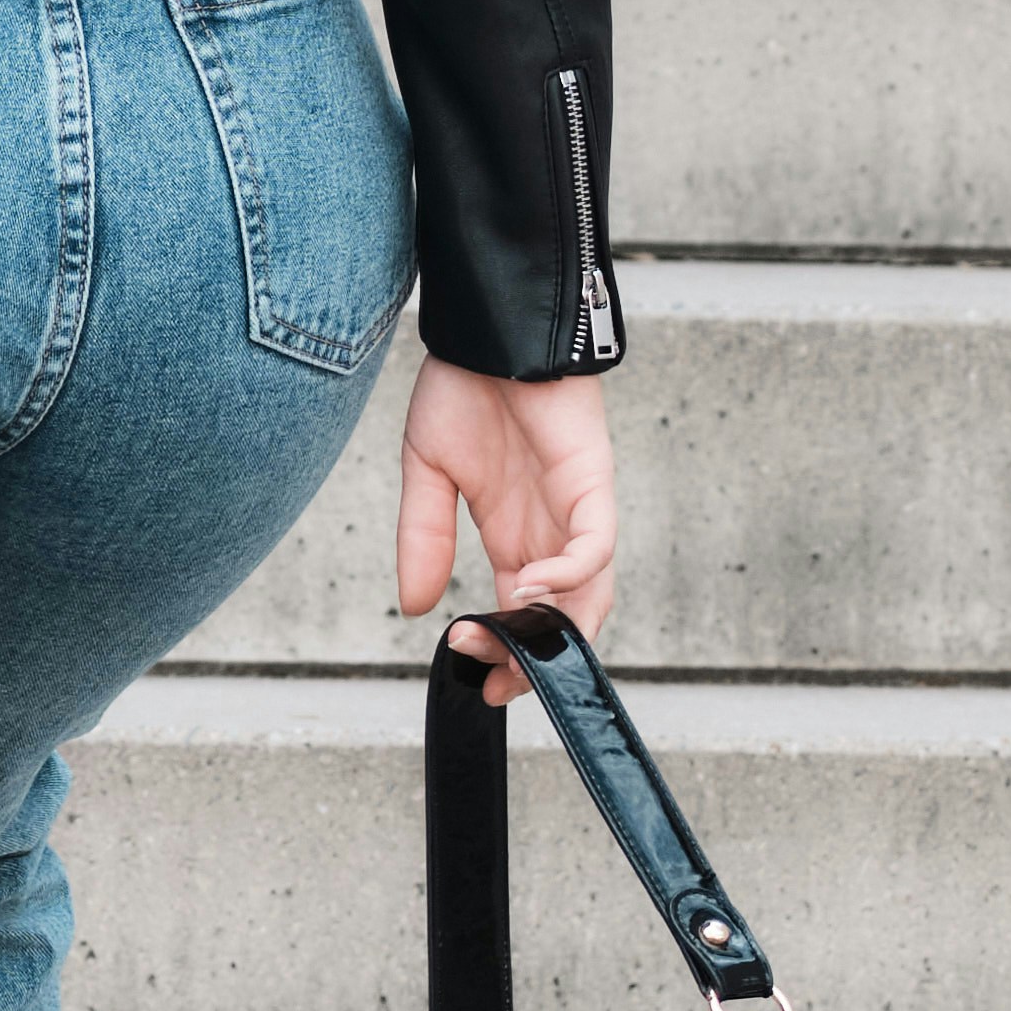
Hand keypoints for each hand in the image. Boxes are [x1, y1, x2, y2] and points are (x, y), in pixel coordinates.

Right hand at [393, 357, 616, 703]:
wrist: (488, 330)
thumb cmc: (465, 387)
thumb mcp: (427, 472)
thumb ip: (421, 538)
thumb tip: (413, 606)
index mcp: (513, 533)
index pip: (518, 613)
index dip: (503, 652)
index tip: (470, 673)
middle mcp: (550, 531)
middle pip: (563, 617)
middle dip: (534, 658)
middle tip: (497, 680)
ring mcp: (576, 511)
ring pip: (590, 592)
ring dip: (555, 628)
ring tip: (513, 644)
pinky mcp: (594, 485)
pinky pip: (597, 545)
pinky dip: (568, 575)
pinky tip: (527, 587)